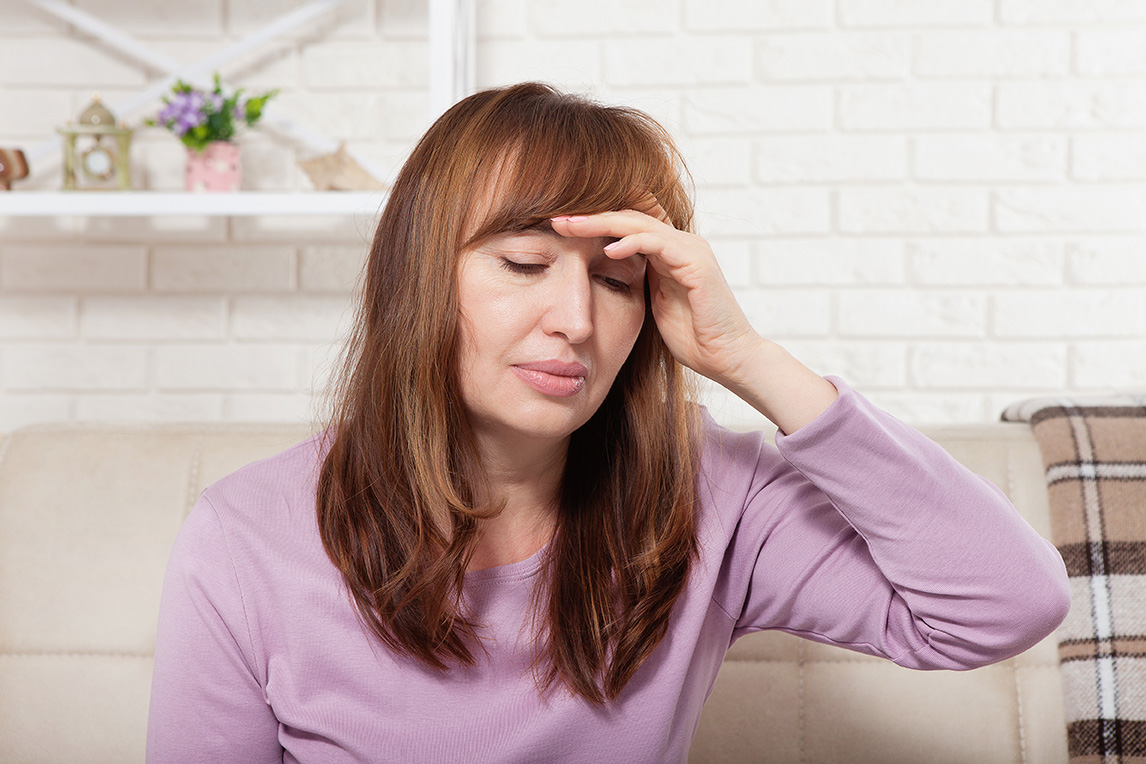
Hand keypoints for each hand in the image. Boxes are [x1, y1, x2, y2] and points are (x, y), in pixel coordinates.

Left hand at [550, 201, 837, 433]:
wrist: (728, 357)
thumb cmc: (694, 338)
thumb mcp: (653, 304)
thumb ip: (637, 283)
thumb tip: (605, 275)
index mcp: (669, 252)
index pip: (626, 226)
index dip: (593, 225)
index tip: (559, 229)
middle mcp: (680, 243)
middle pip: (629, 217)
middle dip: (590, 218)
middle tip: (556, 219)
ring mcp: (690, 250)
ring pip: (640, 223)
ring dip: (602, 223)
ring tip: (570, 227)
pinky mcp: (697, 263)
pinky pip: (659, 244)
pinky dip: (632, 243)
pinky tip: (608, 249)